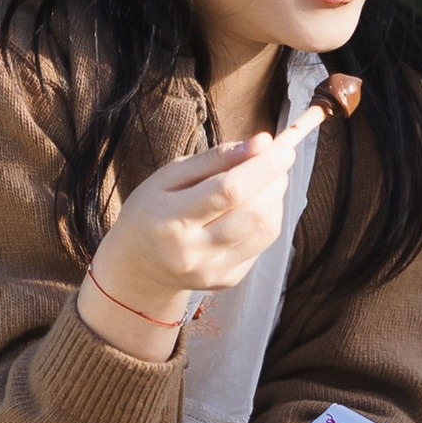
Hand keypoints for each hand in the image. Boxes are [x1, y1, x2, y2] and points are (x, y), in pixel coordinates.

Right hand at [78, 127, 311, 355]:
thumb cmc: (153, 210)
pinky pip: (262, 244)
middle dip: (275, 180)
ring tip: (266, 180)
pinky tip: (253, 206)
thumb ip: (216, 158)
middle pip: (254, 213)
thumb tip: (262, 142)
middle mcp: (194, 252)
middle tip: (278, 159)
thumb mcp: (170, 175)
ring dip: (276, 198)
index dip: (263, 167)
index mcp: (172, 220)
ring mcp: (213, 271)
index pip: (228, 191)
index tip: (284, 147)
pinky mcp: (228, 280)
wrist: (138, 265)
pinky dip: (267, 218)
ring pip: (266, 229)